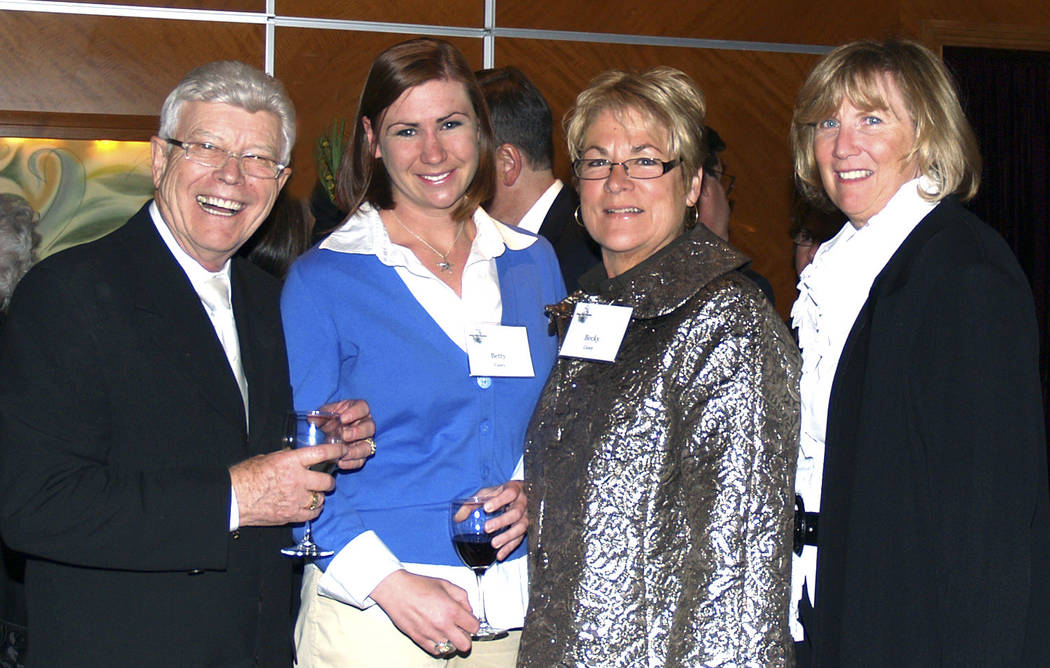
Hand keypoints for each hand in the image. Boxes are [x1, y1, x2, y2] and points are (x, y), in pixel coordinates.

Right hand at [229, 443, 345, 525]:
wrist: (233, 498)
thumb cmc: (245, 476)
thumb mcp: (267, 458)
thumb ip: (286, 457)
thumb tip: (296, 456)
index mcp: (291, 461)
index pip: (322, 454)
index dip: (336, 451)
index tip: (343, 450)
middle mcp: (297, 480)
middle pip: (327, 481)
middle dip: (328, 481)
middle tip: (325, 480)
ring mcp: (296, 499)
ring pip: (321, 499)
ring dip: (319, 496)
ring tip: (312, 494)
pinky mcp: (291, 515)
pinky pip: (312, 514)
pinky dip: (313, 510)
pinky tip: (308, 506)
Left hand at [320, 399, 375, 470]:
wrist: (322, 437)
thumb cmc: (325, 422)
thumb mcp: (322, 416)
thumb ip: (320, 416)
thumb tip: (311, 419)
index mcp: (357, 410)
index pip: (363, 408)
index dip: (356, 412)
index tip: (343, 418)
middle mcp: (365, 425)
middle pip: (370, 427)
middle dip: (358, 432)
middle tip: (344, 436)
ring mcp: (364, 442)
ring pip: (368, 446)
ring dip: (357, 450)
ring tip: (344, 453)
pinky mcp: (360, 456)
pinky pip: (361, 461)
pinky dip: (351, 463)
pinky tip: (340, 463)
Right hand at [370, 570, 478, 655]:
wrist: (396, 591)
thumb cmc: (418, 586)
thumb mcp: (445, 584)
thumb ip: (462, 597)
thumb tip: (468, 610)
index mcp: (451, 610)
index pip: (474, 626)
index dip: (474, 624)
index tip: (470, 622)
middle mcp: (442, 625)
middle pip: (466, 644)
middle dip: (466, 636)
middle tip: (461, 629)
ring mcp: (431, 635)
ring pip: (451, 649)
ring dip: (452, 641)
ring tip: (447, 631)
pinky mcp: (419, 640)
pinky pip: (437, 652)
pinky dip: (440, 646)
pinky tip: (438, 636)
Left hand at [476, 481, 527, 560]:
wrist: (521, 495)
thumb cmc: (501, 493)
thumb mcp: (487, 493)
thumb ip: (472, 503)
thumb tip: (457, 518)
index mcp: (514, 490)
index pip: (509, 493)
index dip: (499, 501)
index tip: (486, 508)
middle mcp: (523, 503)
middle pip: (516, 512)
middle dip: (502, 521)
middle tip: (487, 528)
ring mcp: (527, 516)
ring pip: (521, 527)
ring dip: (507, 537)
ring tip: (494, 544)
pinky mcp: (526, 529)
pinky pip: (520, 539)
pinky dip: (509, 548)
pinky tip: (499, 555)